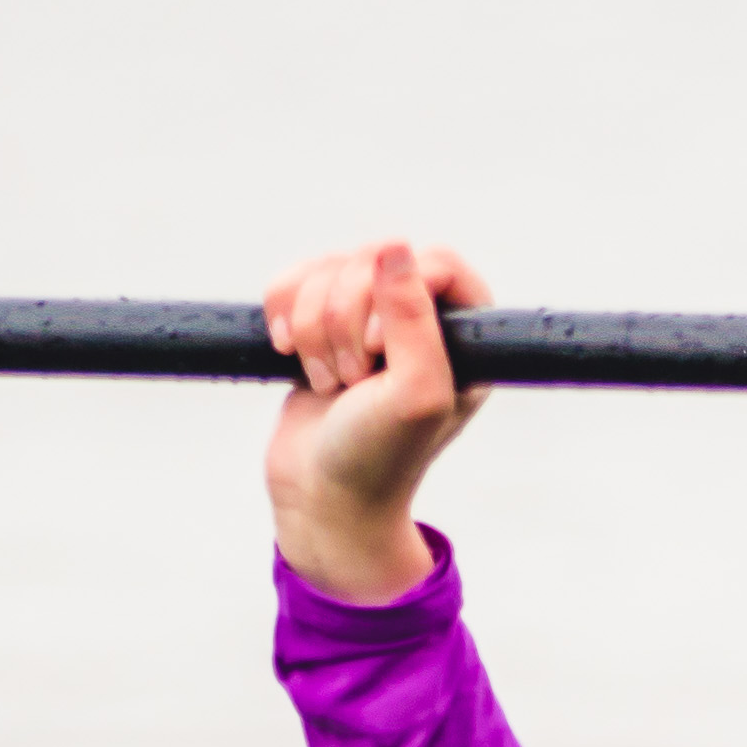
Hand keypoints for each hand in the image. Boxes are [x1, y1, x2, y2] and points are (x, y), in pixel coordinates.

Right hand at [263, 239, 495, 603]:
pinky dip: (282, 315)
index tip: (376, 351)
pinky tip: (289, 355)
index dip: (393, 295)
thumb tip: (394, 248)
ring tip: (331, 383)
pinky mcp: (320, 324)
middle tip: (354, 382)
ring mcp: (368, 319)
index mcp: (464, 337)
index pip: (435, 262)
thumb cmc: (378, 458)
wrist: (321, 498)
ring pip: (326, 268)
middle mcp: (422, 321)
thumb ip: (415, 320)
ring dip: (312, 329)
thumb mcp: (414, 396)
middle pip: (372, 260)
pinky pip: (293, 281)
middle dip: (343, 321)